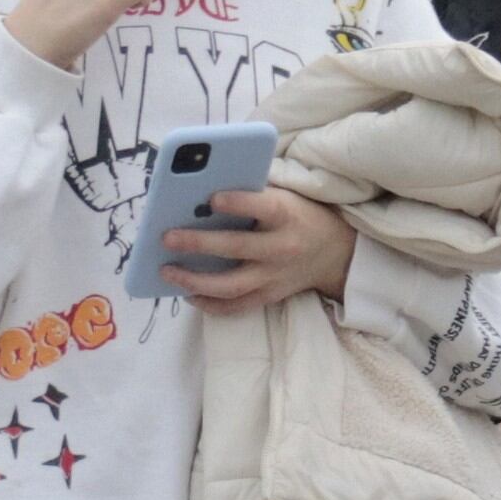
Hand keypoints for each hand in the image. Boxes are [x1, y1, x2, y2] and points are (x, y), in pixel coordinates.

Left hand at [170, 185, 355, 312]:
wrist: (333, 253)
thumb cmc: (298, 214)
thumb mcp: (285, 195)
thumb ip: (252, 193)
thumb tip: (202, 193)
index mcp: (286, 215)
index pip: (263, 208)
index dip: (238, 203)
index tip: (212, 198)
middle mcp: (281, 248)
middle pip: (237, 248)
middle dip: (199, 243)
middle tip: (167, 237)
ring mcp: (274, 277)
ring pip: (230, 286)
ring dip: (195, 281)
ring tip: (167, 271)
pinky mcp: (269, 297)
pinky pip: (235, 307)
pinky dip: (208, 304)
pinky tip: (187, 294)